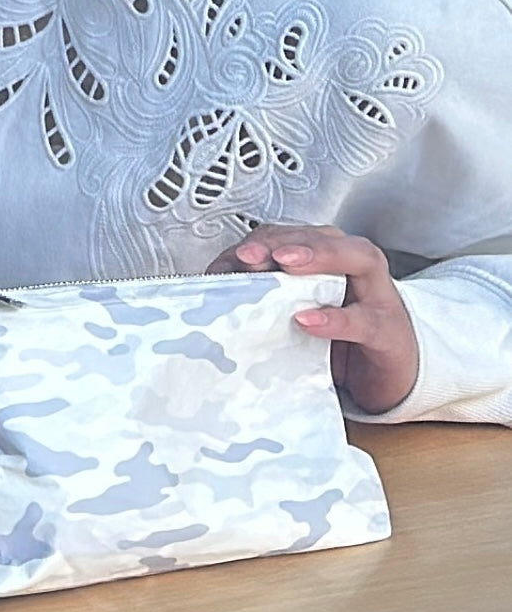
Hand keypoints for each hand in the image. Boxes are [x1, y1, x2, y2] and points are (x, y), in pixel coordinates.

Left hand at [208, 224, 418, 414]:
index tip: (233, 256)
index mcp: (329, 258)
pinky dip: (335, 318)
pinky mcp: (388, 331)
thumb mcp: (299, 314)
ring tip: (283, 262)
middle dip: (283, 240)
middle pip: (322, 237)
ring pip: (355, 258)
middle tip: (250, 254)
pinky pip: (364, 320)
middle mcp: (356, 266)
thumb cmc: (342, 339)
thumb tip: (216, 296)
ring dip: (317, 255)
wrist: (394, 375)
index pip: (292, 236)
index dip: (261, 240)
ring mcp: (377, 295)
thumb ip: (267, 299)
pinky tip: (308, 319)